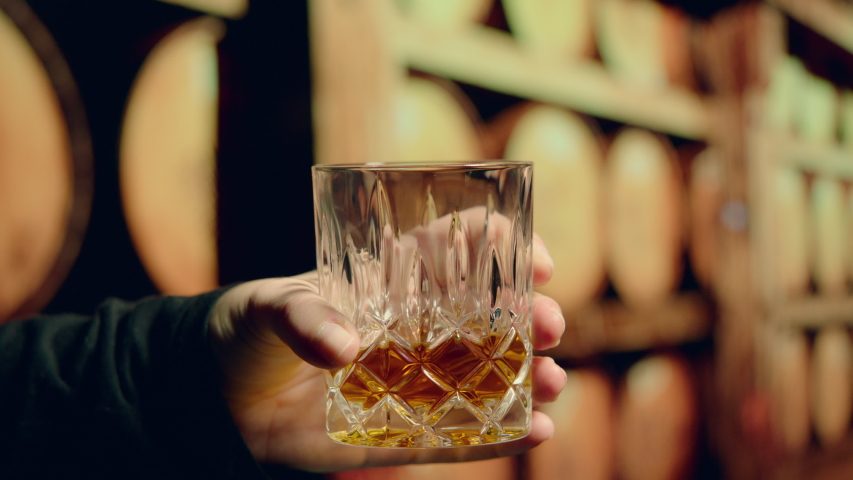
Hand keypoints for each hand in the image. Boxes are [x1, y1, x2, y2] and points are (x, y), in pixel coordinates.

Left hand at [208, 234, 565, 472]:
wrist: (218, 397)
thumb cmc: (246, 331)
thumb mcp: (267, 308)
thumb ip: (301, 318)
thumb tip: (346, 352)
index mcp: (391, 280)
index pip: (459, 246)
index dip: (505, 245)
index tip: (538, 261)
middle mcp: (415, 329)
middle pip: (492, 314)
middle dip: (532, 315)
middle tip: (550, 327)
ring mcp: (414, 381)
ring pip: (489, 377)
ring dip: (531, 377)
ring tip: (554, 384)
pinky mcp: (402, 431)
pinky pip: (460, 436)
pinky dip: (501, 436)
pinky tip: (538, 432)